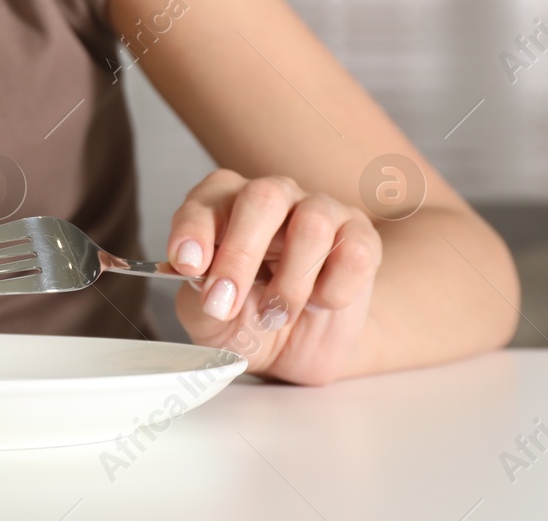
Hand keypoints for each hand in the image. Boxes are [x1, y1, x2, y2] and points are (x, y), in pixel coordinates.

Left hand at [167, 169, 382, 384]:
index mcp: (225, 205)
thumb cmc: (245, 321)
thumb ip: (197, 296)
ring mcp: (320, 212)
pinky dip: (333, 289)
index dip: (194, 229)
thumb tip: (193, 274)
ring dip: (290, 283)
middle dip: (240, 254)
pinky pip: (353, 253)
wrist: (299, 350)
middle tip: (224, 303)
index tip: (186, 264)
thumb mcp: (208, 319)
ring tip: (275, 315)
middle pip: (263, 197)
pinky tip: (318, 304)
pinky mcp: (361, 238)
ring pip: (313, 225)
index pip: (207, 200)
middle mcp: (273, 196)